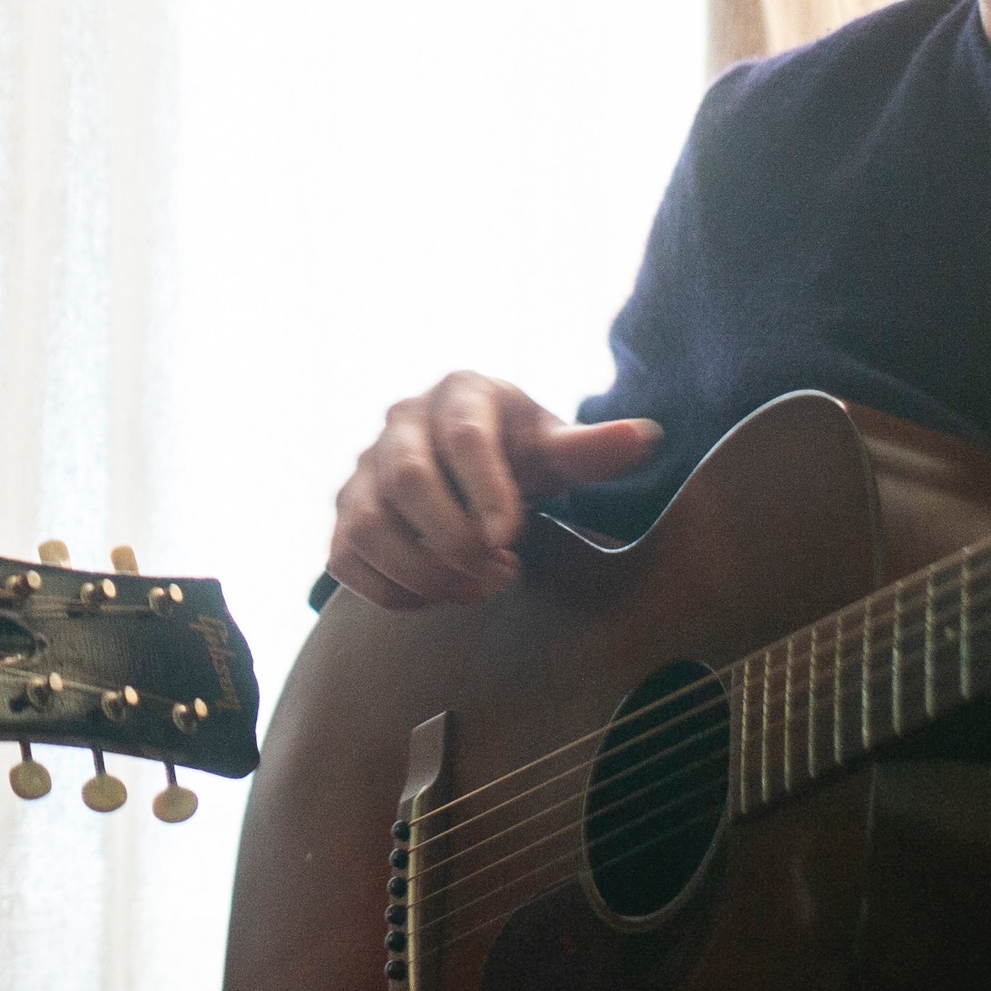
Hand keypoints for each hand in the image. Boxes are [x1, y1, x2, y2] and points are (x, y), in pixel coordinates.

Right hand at [329, 372, 660, 608]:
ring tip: (475, 589)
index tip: (512, 541)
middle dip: (454, 539)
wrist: (470, 462)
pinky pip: (345, 559)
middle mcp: (399, 423)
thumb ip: (591, 449)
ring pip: (368, 525)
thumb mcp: (554, 446)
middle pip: (406, 479)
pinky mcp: (345, 514)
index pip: (464, 437)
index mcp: (458, 393)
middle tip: (502, 574)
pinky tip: (438, 596)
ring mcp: (363, 470)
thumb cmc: (517, 451)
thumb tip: (645, 437)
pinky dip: (389, 591)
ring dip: (421, 572)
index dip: (487, 491)